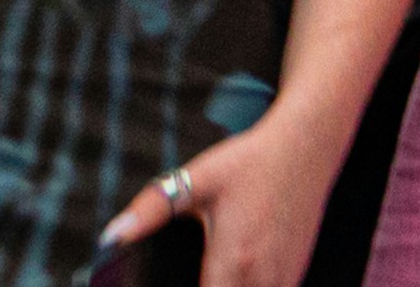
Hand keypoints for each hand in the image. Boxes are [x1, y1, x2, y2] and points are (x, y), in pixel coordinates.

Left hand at [92, 112, 330, 286]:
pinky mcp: (296, 274)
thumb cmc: (252, 162)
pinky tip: (234, 278)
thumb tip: (110, 236)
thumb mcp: (198, 179)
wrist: (309, 145)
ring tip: (209, 275)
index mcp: (234, 263)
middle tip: (194, 275)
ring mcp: (284, 279)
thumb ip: (151, 209)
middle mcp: (263, 280)